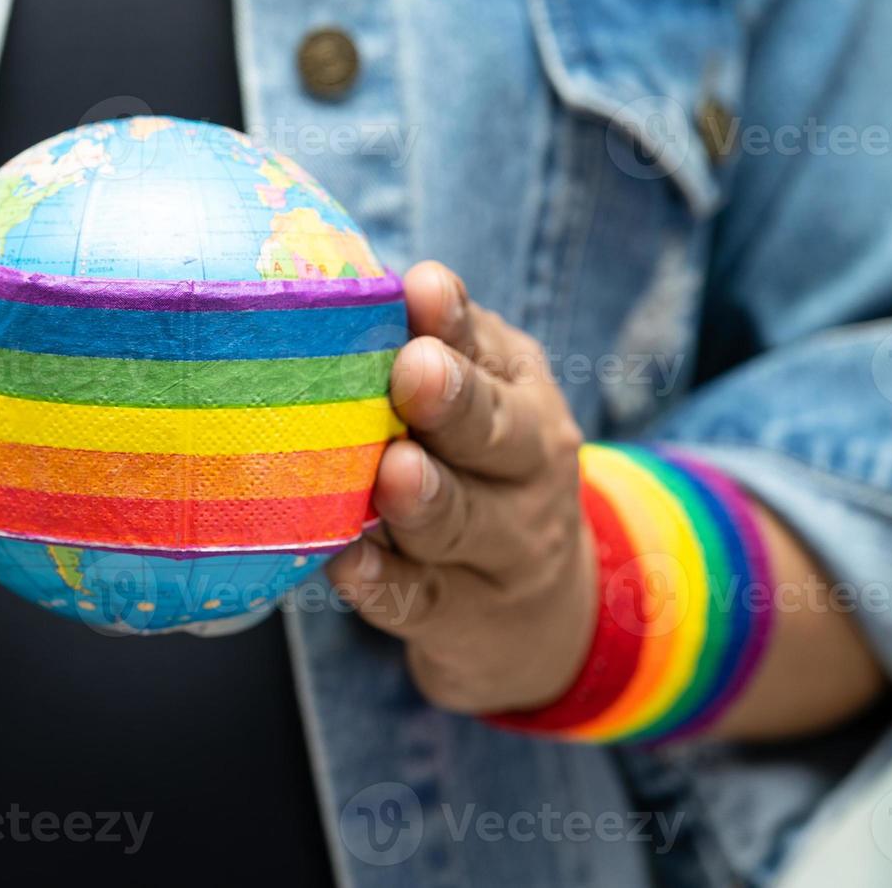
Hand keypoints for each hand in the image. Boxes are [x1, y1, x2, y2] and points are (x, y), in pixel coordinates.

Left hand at [327, 262, 595, 713]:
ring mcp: (498, 548)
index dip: (452, 321)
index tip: (421, 289)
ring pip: (459, 520)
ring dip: (424, 496)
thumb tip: (346, 277)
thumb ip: (433, 345)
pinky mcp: (459, 615)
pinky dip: (382, 583)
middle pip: (494, 433)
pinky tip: (347, 563)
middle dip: (453, 401)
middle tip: (413, 372)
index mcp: (519, 394)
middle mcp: (525, 469)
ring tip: (394, 472)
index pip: (488, 350)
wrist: (544, 611)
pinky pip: (418, 599)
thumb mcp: (484, 398)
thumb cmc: (481, 470)